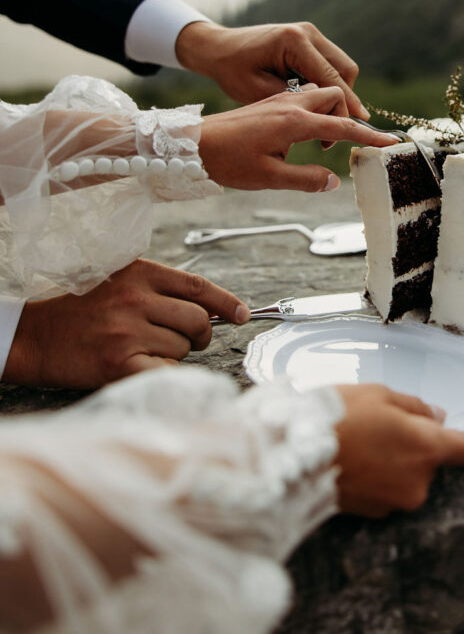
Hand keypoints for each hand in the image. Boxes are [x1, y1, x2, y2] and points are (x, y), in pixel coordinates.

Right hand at [4, 259, 249, 388]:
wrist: (38, 337)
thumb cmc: (86, 311)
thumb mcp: (122, 283)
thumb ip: (163, 290)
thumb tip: (214, 309)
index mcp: (139, 273)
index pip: (197, 286)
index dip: (226, 302)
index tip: (241, 315)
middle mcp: (135, 298)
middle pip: (197, 320)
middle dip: (199, 335)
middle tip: (185, 340)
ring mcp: (127, 332)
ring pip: (183, 348)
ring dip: (174, 355)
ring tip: (145, 349)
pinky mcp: (119, 364)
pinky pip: (167, 372)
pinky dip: (167, 374)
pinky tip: (148, 368)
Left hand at [175, 20, 369, 118]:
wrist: (216, 48)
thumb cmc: (231, 73)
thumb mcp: (259, 96)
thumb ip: (294, 107)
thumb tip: (328, 148)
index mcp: (294, 44)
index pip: (333, 82)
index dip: (350, 110)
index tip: (366, 132)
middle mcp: (306, 34)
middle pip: (345, 72)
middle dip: (345, 103)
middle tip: (331, 134)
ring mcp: (309, 33)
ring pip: (341, 68)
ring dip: (338, 95)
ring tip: (321, 122)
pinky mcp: (307, 39)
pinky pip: (329, 65)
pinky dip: (328, 86)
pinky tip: (315, 107)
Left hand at [199, 85, 398, 192]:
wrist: (193, 143)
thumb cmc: (228, 160)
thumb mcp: (268, 177)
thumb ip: (306, 179)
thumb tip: (335, 182)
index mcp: (294, 121)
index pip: (343, 127)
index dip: (370, 136)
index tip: (392, 143)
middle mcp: (292, 102)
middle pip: (337, 96)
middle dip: (349, 115)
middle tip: (344, 144)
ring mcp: (282, 98)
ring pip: (321, 91)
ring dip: (332, 111)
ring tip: (324, 141)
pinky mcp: (273, 99)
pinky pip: (306, 94)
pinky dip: (317, 108)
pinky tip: (307, 130)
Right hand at [334, 385, 463, 516]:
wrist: (292, 454)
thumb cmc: (337, 416)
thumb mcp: (379, 394)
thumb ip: (415, 407)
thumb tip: (437, 418)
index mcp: (425, 450)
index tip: (457, 425)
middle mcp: (417, 483)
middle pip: (431, 462)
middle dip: (416, 443)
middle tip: (385, 423)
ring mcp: (394, 502)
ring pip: (407, 476)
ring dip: (395, 460)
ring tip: (363, 440)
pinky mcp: (372, 512)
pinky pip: (386, 490)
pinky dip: (377, 475)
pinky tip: (354, 458)